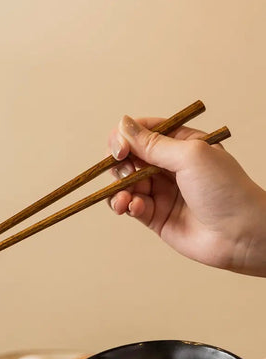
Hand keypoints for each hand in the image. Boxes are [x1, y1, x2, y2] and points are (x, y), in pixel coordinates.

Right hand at [108, 116, 265, 276]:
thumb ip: (152, 143)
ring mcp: (161, 192)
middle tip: (125, 174)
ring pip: (125, 184)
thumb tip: (123, 125)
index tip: (119, 149)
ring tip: (124, 199)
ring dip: (118, 189)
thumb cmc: (225, 189)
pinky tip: (133, 208)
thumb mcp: (189, 156)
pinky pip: (130, 206)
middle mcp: (169, 167)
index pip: (143, 132)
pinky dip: (126, 206)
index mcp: (181, 144)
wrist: (239, 233)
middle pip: (129, 158)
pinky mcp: (154, 216)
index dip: (125, 138)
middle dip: (120, 165)